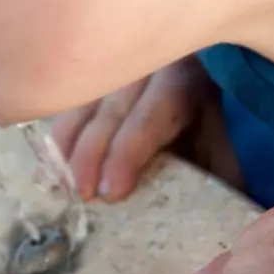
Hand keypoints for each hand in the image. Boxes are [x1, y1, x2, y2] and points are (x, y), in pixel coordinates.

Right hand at [50, 57, 209, 201]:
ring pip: (80, 100)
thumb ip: (219, 170)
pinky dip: (55, 133)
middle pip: (109, 110)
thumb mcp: (219, 136)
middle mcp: (141, 67)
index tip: (112, 190)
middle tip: (82, 194)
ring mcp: (110, 64)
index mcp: (180, 81)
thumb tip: (226, 217)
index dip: (127, 152)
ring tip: (57, 182)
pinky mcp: (88, 72)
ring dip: (65, 144)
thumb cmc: (201, 111)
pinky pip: (66, 99)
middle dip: (91, 154)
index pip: (149, 116)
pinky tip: (46, 162)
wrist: (193, 57)